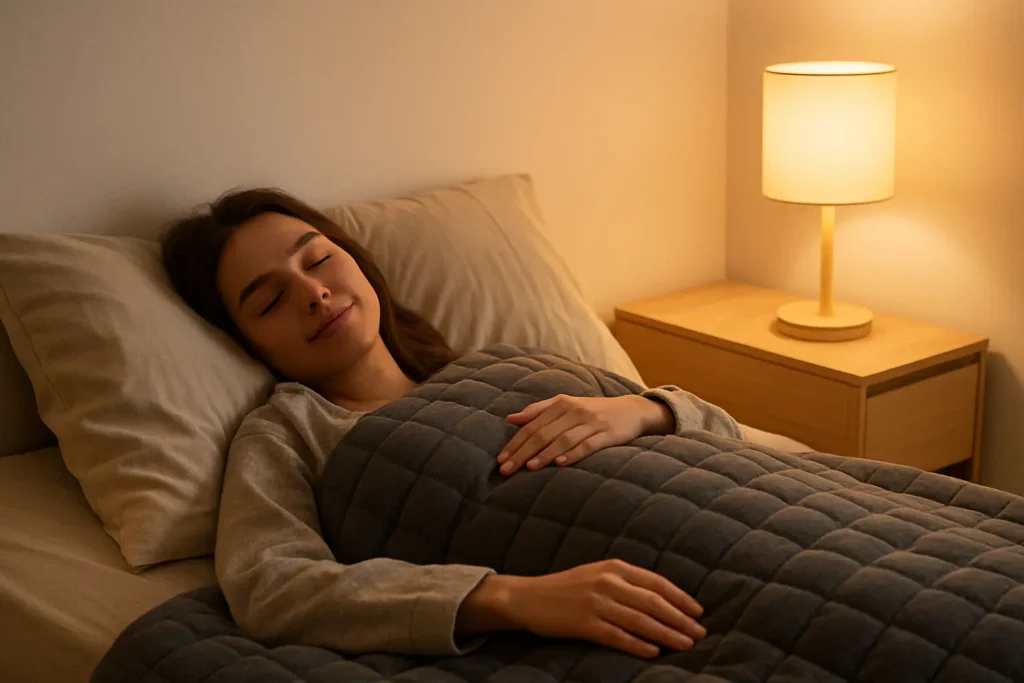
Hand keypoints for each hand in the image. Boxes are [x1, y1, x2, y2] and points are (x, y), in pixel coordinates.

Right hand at [455, 559, 705, 658]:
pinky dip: (637, 644)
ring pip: (640, 620)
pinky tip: (653, 652)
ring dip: (666, 634)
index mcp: (614, 567)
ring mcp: (595, 602)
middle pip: (653, 602)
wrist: (527, 597)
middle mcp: (607, 582)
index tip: (698, 612)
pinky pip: (616, 636)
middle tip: (700, 633)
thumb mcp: (597, 574)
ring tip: (685, 644)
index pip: (656, 582)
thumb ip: (625, 581)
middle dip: (680, 619)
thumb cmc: (567, 587)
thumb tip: (661, 598)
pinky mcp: (583, 623)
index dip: (680, 598)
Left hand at [497, 394, 673, 474]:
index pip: (531, 425)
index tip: (500, 459)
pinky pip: (587, 445)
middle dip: (522, 452)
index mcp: (561, 403)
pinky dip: (573, 454)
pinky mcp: (608, 434)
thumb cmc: (593, 411)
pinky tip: (560, 464)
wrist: (632, 410)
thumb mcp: (566, 406)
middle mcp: (574, 411)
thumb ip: (538, 411)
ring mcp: (592, 422)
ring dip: (544, 454)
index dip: (515, 443)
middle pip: (543, 433)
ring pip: (563, 439)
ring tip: (529, 468)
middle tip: (506, 469)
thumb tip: (510, 419)